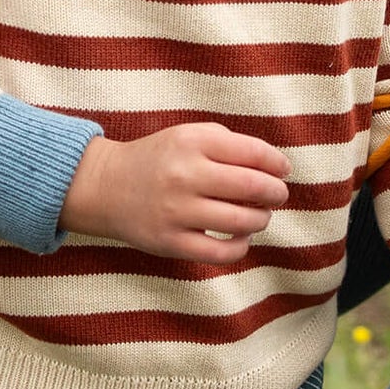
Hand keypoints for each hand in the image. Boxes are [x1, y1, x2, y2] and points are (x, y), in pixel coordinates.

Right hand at [61, 125, 289, 264]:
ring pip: (242, 221)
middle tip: (277, 196)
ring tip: (258, 216)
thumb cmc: (158, 159)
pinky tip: (240, 238)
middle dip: (276, 193)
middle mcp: (185, 175)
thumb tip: (275, 168)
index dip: (278, 164)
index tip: (283, 171)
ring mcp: (177, 211)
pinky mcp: (170, 242)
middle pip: (254, 187)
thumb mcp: (188, 135)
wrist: (105, 186)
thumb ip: (229, 144)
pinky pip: (220, 253)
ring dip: (261, 219)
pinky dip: (241, 247)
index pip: (254, 153)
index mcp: (192, 142)